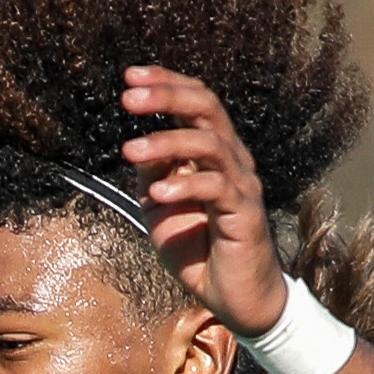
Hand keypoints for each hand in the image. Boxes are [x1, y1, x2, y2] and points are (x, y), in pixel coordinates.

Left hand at [117, 67, 290, 340]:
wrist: (236, 298)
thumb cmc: (200, 249)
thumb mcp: (161, 207)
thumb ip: (153, 174)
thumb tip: (137, 144)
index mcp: (214, 152)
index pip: (197, 102)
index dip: (167, 83)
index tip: (130, 75)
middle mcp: (233, 160)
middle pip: (207, 108)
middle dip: (167, 96)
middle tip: (129, 97)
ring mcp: (242, 185)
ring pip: (210, 144)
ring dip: (166, 142)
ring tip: (130, 151)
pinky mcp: (245, 214)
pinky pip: (217, 188)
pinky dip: (185, 185)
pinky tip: (159, 194)